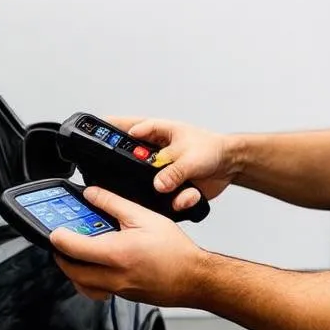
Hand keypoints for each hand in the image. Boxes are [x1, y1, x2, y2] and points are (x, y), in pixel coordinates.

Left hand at [50, 187, 205, 305]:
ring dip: (74, 271)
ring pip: (82, 285)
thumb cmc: (175, 251)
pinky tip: (99, 266)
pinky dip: (90, 280)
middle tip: (62, 242)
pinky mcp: (124, 296)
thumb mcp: (144, 217)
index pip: (72, 247)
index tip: (55, 230)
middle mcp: (113, 276)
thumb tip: (92, 195)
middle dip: (61, 256)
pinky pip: (97, 291)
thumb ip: (114, 204)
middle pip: (71, 271)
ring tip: (78, 254)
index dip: (58, 237)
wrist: (194, 278)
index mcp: (116, 254)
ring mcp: (118, 290)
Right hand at [107, 116, 236, 212]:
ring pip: (146, 183)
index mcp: (158, 134)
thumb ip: (174, 171)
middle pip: (131, 159)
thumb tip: (159, 184)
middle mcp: (156, 153)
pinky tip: (187, 197)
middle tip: (139, 176)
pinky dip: (177, 201)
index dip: (112, 130)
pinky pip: (164, 198)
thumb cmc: (211, 149)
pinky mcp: (170, 187)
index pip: (129, 128)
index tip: (100, 135)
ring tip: (169, 190)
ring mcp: (162, 170)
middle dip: (130, 170)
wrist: (229, 166)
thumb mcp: (191, 158)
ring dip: (156, 191)